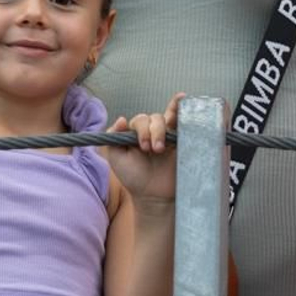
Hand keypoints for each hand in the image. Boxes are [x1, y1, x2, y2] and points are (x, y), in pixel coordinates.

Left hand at [105, 93, 182, 207]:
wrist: (154, 196)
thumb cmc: (134, 178)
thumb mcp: (116, 159)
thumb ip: (113, 139)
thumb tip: (122, 119)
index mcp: (135, 134)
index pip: (139, 121)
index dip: (141, 129)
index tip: (141, 146)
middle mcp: (151, 131)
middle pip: (153, 118)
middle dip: (152, 132)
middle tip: (152, 150)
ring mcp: (166, 135)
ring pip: (165, 119)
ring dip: (162, 130)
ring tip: (161, 149)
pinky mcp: (180, 140)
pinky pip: (180, 120)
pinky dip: (179, 108)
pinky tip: (182, 98)